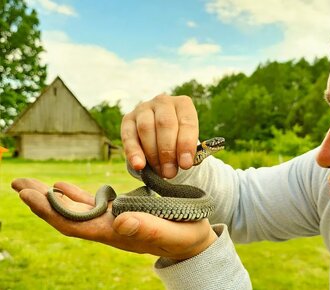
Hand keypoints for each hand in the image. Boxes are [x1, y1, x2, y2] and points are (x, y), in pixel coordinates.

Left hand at [11, 178, 216, 259]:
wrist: (194, 241)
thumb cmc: (186, 238)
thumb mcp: (173, 232)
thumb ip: (149, 228)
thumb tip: (119, 221)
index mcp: (117, 234)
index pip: (75, 224)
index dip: (50, 211)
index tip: (29, 194)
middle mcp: (109, 228)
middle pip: (67, 216)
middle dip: (41, 201)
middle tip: (18, 183)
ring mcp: (113, 220)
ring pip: (76, 209)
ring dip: (52, 196)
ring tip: (29, 184)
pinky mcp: (121, 212)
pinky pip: (91, 204)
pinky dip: (74, 195)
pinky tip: (62, 187)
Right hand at [121, 94, 198, 178]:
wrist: (161, 135)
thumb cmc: (178, 139)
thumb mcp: (187, 142)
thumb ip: (187, 151)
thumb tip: (185, 163)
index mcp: (183, 104)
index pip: (187, 122)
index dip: (186, 144)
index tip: (185, 164)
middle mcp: (163, 102)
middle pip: (165, 124)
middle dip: (168, 151)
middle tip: (170, 172)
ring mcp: (144, 108)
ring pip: (146, 128)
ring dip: (153, 154)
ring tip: (160, 171)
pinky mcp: (128, 119)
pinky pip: (128, 135)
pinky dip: (133, 152)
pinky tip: (139, 165)